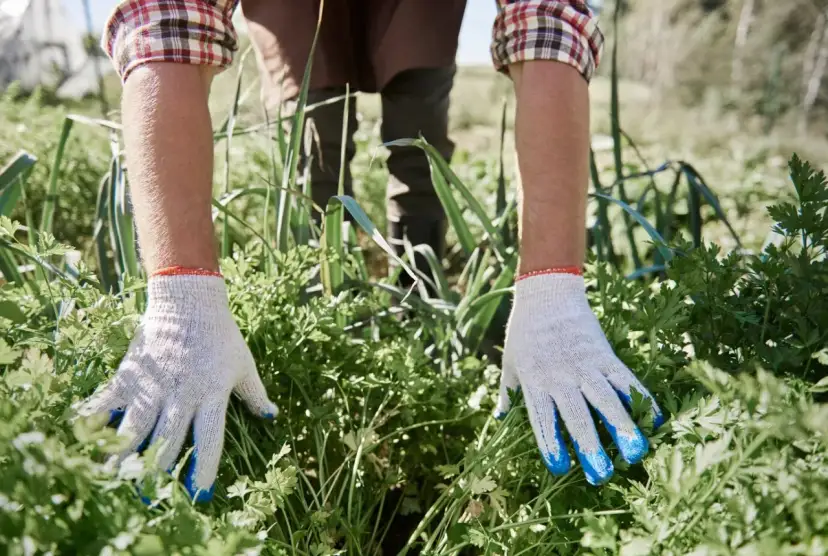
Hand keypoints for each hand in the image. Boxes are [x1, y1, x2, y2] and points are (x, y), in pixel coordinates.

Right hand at [77, 273, 276, 501]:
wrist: (188, 300)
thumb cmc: (220, 334)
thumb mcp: (243, 364)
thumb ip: (255, 394)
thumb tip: (271, 417)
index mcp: (212, 394)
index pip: (210, 439)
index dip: (205, 469)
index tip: (199, 494)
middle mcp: (182, 395)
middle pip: (168, 442)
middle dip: (158, 472)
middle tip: (150, 497)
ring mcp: (154, 385)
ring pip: (136, 429)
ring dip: (125, 456)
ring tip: (115, 479)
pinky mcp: (131, 374)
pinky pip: (109, 401)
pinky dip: (95, 418)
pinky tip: (85, 436)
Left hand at [496, 272, 663, 484]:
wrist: (547, 292)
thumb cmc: (524, 331)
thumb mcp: (509, 362)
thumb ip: (508, 392)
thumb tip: (501, 418)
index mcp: (535, 381)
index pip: (542, 417)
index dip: (551, 443)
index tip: (560, 468)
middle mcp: (561, 376)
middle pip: (577, 415)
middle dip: (589, 447)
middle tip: (601, 476)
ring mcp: (586, 365)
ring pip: (606, 399)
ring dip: (622, 427)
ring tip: (636, 453)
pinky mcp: (605, 354)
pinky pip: (626, 379)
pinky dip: (641, 398)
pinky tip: (655, 419)